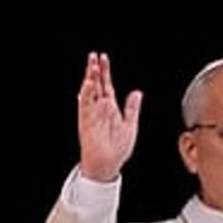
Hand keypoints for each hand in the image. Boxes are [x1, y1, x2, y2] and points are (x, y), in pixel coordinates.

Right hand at [77, 52, 142, 182]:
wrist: (109, 166)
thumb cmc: (117, 149)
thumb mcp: (130, 125)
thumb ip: (132, 108)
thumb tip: (137, 93)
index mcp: (110, 108)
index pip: (107, 85)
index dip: (105, 72)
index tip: (103, 58)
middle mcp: (100, 109)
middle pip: (96, 85)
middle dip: (94, 70)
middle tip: (94, 56)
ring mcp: (92, 115)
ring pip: (89, 93)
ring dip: (90, 79)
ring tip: (92, 66)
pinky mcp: (86, 123)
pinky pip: (85, 106)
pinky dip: (86, 95)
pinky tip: (87, 85)